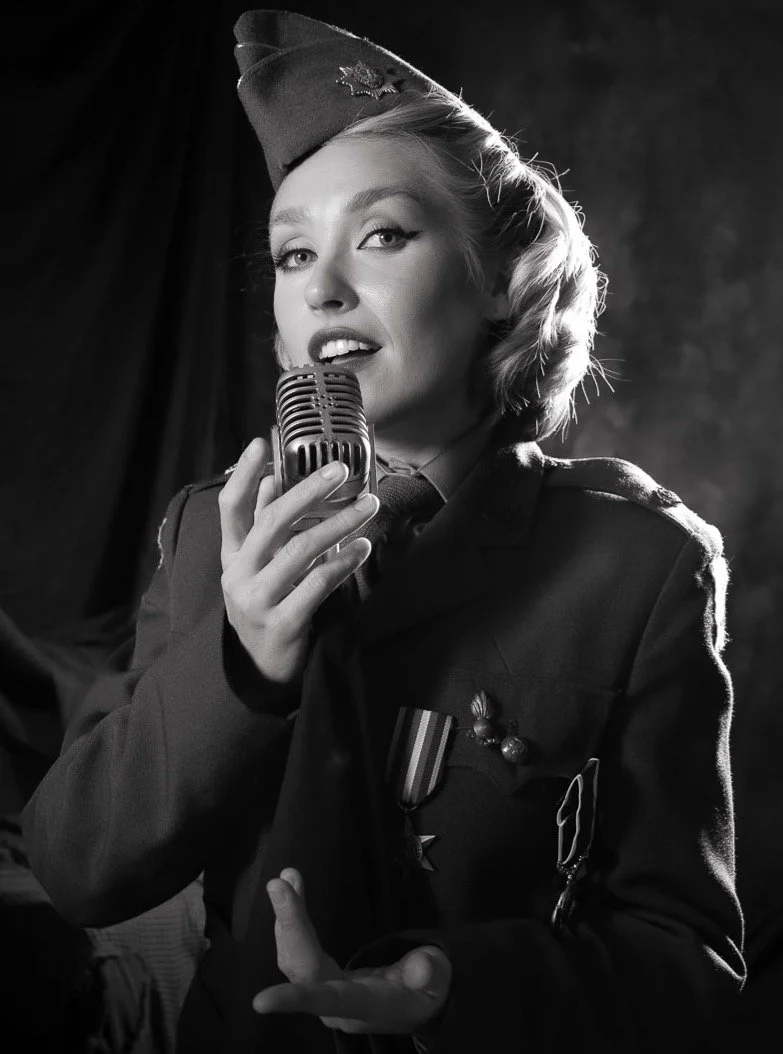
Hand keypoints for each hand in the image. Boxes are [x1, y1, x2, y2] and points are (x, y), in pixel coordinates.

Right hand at [219, 439, 378, 683]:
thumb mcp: (256, 567)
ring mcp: (258, 600)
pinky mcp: (283, 623)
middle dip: (308, 491)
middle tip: (340, 469)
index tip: (261, 443)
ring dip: (339, 523)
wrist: (259, 669)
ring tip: (368, 506)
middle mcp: (239, 575)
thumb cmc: (265, 606)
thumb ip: (263, 525)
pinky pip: (318, 584)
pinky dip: (344, 562)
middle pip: (272, 523)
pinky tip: (363, 547)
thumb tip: (273, 480)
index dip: (244, 475)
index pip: (230, 508)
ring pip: (301, 550)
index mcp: (231, 557)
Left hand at [254, 869, 451, 1035]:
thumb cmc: (429, 992)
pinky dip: (294, 918)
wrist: (418, 1003)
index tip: (260, 1001)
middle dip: (291, 926)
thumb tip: (420, 968)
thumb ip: (431, 974)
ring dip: (288, 917)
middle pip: (303, 968)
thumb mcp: (440, 983)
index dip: (295, 999)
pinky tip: (291, 890)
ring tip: (285, 879)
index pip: (328, 1000)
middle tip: (279, 885)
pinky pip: (300, 948)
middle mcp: (336, 1002)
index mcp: (365, 1006)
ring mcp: (325, 988)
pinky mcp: (321, 975)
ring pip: (295, 957)